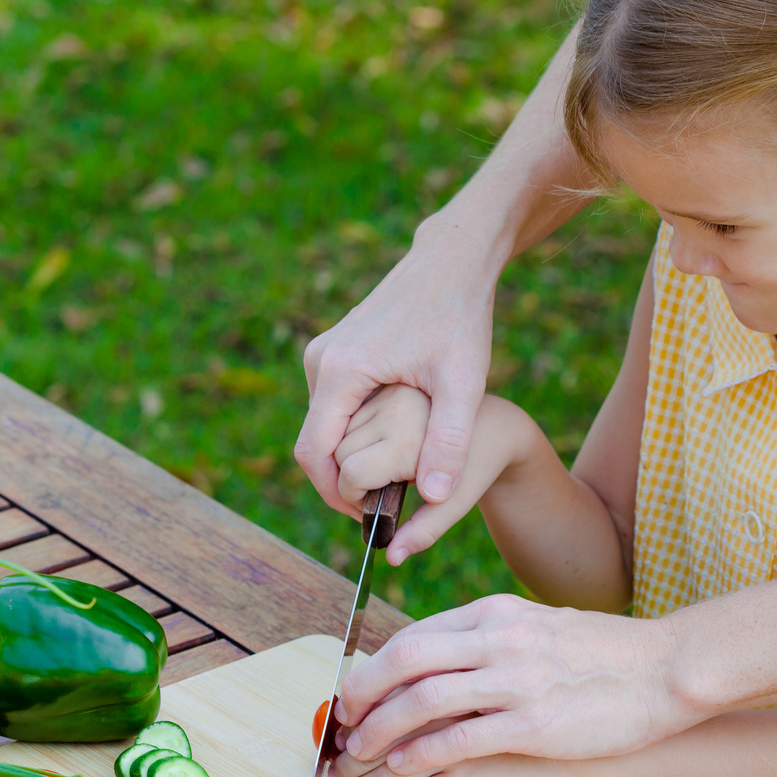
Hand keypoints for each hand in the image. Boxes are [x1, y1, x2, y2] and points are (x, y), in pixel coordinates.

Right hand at [295, 221, 500, 517]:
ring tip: (394, 472)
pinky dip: (354, 430)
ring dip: (349, 455)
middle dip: (341, 479)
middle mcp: (321, 361)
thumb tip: (436, 498)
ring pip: (323, 424)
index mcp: (340, 372)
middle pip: (313, 442)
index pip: (314, 453)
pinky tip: (393, 438)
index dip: (333, 494)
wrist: (452, 260)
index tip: (367, 516)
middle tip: (384, 502)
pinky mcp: (335, 349)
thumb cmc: (460, 316)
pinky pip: (333, 404)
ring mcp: (324, 352)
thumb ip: (449, 442)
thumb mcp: (463, 384)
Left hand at [337, 594, 698, 775]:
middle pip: (405, 661)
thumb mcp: (535, 628)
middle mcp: (498, 637)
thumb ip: (486, 641)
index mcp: (493, 612)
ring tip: (358, 757)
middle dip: (361, 696)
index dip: (371, 669)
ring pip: (422, 700)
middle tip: (339, 726)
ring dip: (380, 731)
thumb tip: (434, 663)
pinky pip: (458, 738)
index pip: (413, 636)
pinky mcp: (533, 722)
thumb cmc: (602, 655)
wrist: (666, 669)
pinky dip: (418, 755)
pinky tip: (399, 773)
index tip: (350, 697)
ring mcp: (515, 678)